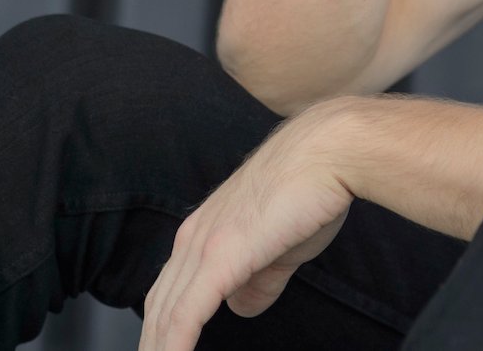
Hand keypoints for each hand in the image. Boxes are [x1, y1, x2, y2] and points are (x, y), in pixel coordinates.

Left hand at [139, 103, 357, 349]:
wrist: (328, 152)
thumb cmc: (312, 190)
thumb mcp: (283, 248)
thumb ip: (260, 280)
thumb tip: (240, 306)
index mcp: (203, 233)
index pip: (169, 294)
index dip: (163, 331)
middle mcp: (193, 238)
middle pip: (158, 308)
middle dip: (154, 345)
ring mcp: (202, 246)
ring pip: (165, 315)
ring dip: (160, 350)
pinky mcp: (219, 256)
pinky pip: (185, 315)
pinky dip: (173, 347)